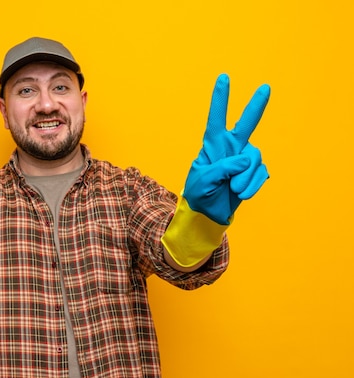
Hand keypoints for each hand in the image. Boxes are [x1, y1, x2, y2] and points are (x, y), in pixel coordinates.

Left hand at [183, 74, 269, 224]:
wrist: (209, 213)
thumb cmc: (200, 194)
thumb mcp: (202, 181)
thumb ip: (222, 168)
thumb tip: (246, 160)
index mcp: (212, 145)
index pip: (216, 119)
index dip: (220, 99)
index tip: (223, 77)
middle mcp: (231, 148)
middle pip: (246, 124)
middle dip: (255, 106)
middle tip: (265, 87)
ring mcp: (244, 159)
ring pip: (254, 159)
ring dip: (245, 177)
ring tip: (234, 189)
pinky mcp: (254, 172)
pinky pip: (260, 174)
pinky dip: (252, 185)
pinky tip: (242, 193)